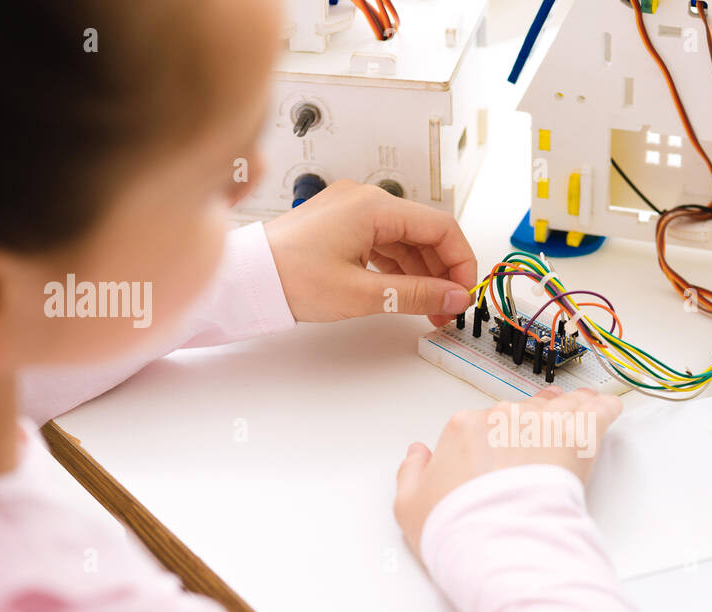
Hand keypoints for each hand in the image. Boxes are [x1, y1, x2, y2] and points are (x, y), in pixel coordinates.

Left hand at [263, 179, 476, 326]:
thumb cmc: (291, 277)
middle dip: (442, 273)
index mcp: (375, 207)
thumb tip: (454, 297)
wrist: (247, 279)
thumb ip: (416, 294)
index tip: (464, 294)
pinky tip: (404, 294)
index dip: (461, 262)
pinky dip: (400, 269)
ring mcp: (353, 212)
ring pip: (407, 241)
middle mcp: (367, 201)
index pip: (441, 227)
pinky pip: (385, 244)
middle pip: (426, 233)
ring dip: (422, 275)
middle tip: (447, 310)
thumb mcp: (362, 293)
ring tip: (428, 310)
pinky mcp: (343, 226)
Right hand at [394, 386, 623, 554]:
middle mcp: (503, 416)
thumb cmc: (458, 527)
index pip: (484, 422)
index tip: (503, 457)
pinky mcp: (579, 434)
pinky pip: (599, 410)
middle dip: (533, 427)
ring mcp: (543, 421)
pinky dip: (605, 410)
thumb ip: (411, 472)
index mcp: (463, 428)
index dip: (496, 440)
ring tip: (580, 418)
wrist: (500, 541)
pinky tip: (609, 411)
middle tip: (542, 447)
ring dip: (570, 413)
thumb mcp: (409, 506)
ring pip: (561, 406)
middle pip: (524, 412)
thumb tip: (417, 453)